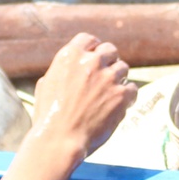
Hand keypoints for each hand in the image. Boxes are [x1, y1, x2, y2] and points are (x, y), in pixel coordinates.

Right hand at [30, 33, 136, 161]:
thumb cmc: (49, 117)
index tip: (96, 56)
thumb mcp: (46, 85)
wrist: (59, 140)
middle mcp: (91, 62)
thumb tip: (68, 70)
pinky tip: (119, 105)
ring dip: (118, 78)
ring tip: (111, 93)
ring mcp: (108, 78)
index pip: (89, 39)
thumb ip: (61, 71)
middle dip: (109, 61)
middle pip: (110, 50)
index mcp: (70, 56)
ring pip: (123, 68)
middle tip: (106, 75)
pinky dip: (127, 96)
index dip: (94, 47)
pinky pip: (132, 88)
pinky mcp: (122, 95)